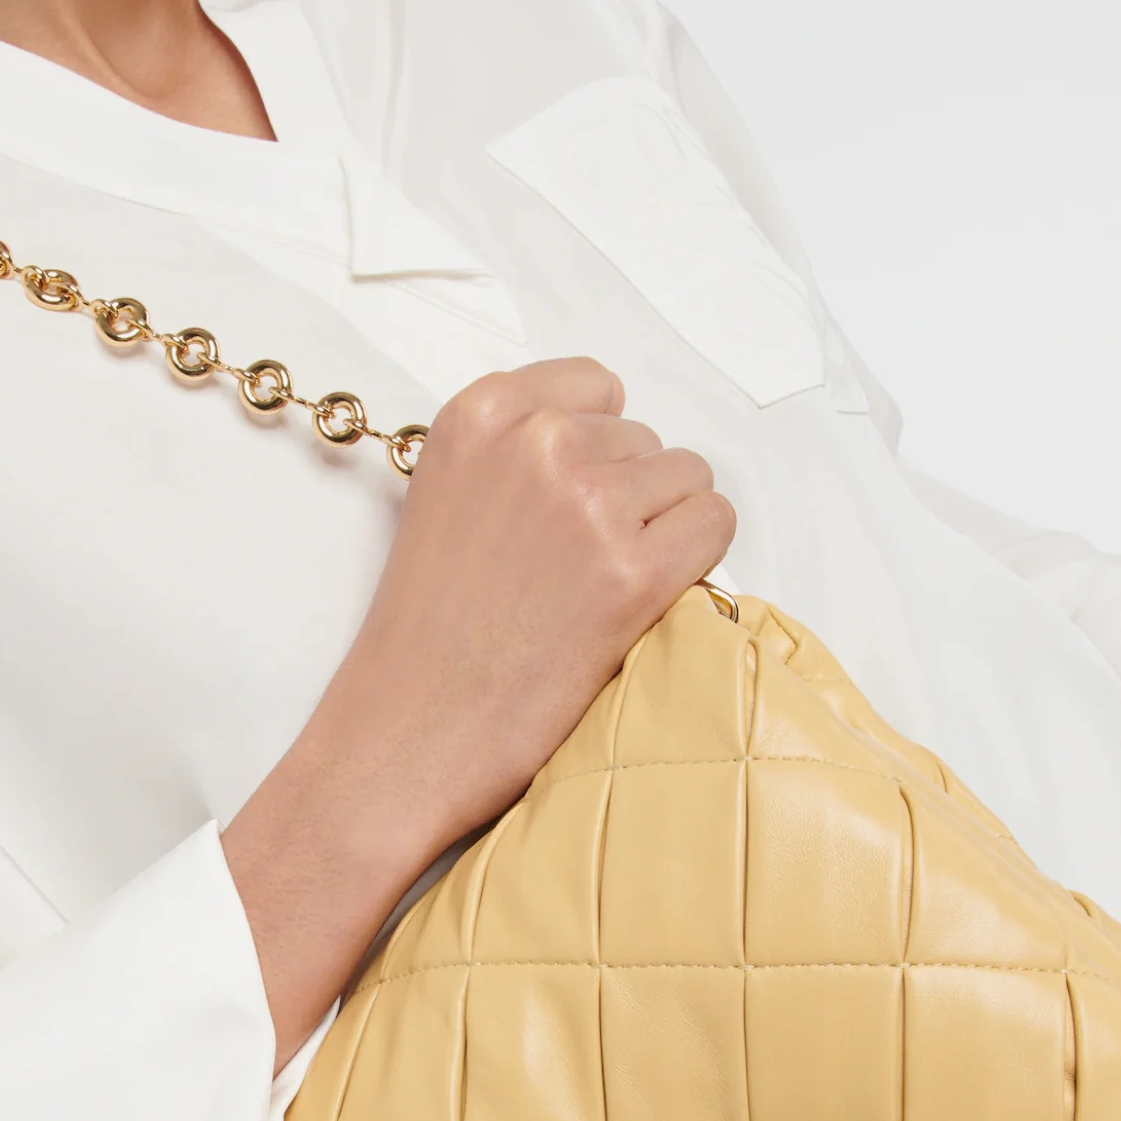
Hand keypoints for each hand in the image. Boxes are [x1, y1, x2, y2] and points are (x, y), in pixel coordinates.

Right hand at [223, 358, 735, 1065]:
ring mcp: (589, 504)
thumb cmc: (427, 634)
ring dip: (661, 532)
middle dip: (626, 498)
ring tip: (594, 592)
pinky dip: (695, 563)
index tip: (566, 505)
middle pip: (644, 438)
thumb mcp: (449, 498)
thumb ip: (518, 454)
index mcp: (480, 412)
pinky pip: (715, 525)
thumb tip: (614, 446)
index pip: (596, 385)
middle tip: (570, 571)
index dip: (595, 450)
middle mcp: (537, 442)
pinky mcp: (633, 574)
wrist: (405, 734)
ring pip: (687, 479)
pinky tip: (638, 602)